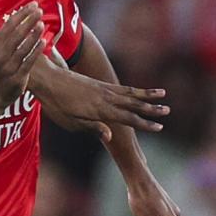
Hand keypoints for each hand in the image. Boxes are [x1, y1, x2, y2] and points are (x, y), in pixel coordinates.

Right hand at [0, 2, 45, 104]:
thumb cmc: (0, 69)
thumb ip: (8, 37)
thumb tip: (20, 18)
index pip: (9, 25)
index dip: (21, 14)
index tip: (33, 5)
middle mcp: (0, 55)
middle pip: (15, 35)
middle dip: (28, 21)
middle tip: (39, 11)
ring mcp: (8, 67)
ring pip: (22, 48)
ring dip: (32, 35)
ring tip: (41, 24)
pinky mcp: (16, 78)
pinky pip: (27, 62)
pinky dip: (35, 51)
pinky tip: (43, 42)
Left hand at [31, 60, 167, 141]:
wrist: (47, 78)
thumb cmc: (56, 105)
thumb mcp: (71, 122)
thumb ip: (93, 128)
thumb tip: (111, 137)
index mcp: (100, 109)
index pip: (127, 118)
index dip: (144, 123)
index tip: (159, 127)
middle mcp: (106, 97)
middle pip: (133, 103)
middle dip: (152, 108)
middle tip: (168, 110)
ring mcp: (103, 89)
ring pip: (130, 93)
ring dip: (147, 95)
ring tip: (162, 94)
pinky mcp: (99, 84)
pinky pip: (121, 87)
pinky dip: (134, 89)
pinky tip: (139, 91)